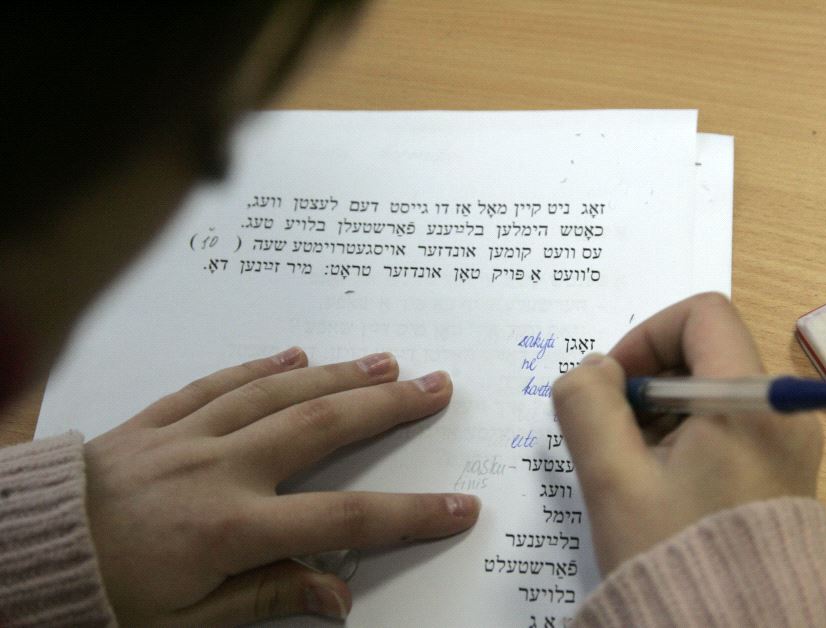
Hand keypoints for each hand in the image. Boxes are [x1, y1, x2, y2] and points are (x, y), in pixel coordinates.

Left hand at [84, 348, 478, 624]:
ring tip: (384, 361)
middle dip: (385, 406)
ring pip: (275, 393)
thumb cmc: (106, 599)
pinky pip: (214, 383)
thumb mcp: (190, 622)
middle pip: (319, 428)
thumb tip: (339, 599)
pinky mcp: (156, 420)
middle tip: (434, 386)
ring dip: (335, 374)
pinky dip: (257, 365)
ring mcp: (186, 436)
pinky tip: (294, 353)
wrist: (26, 557)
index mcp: (230, 530)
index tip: (457, 506)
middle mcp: (217, 470)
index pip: (341, 519)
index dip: (407, 515)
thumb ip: (269, 597)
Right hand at [552, 293, 821, 573]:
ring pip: (710, 390)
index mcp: (750, 403)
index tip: (612, 385)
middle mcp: (780, 413)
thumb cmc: (671, 552)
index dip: (646, 335)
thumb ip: (587, 406)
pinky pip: (724, 424)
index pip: (701, 315)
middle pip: (704, 352)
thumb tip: (592, 370)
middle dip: (645, 381)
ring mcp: (785, 443)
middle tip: (612, 432)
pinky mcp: (778, 470)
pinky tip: (655, 480)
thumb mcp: (612, 479)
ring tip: (630, 465)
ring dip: (658, 411)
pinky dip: (682, 434)